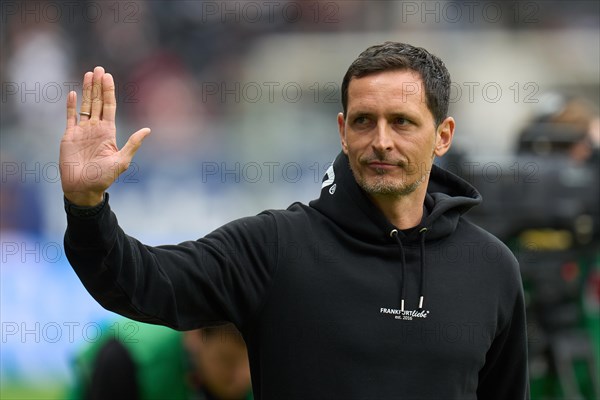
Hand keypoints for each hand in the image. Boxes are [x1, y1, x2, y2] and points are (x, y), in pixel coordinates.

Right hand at [60, 66, 149, 205]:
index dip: (109, 91)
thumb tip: (148, 129)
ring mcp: (82, 131)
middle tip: (99, 68)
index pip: (110, 107)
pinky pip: (70, 117)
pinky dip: (71, 105)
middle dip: (98, 86)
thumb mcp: (122, 160)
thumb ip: (133, 144)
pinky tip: (73, 93)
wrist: (83, 188)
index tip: (108, 77)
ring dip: (87, 90)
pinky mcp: (69, 136)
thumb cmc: (103, 177)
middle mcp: (96, 129)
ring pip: (85, 106)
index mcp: (109, 133)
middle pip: (98, 102)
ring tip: (88, 74)